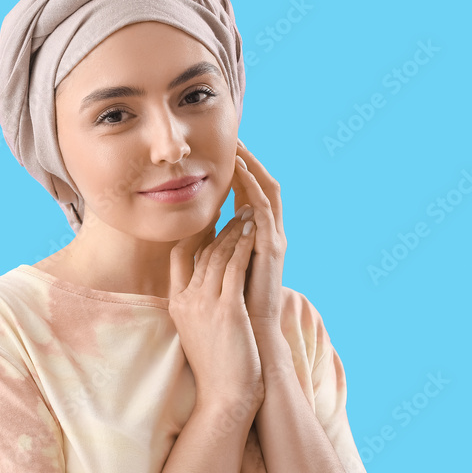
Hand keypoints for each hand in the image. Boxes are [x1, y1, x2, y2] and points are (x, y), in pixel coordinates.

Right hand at [169, 204, 263, 412]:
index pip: (179, 259)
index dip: (193, 235)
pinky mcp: (226, 309)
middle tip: (232, 207)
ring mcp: (204, 304)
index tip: (207, 220)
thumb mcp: (198, 332)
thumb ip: (198, 307)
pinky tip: (253, 231)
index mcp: (177, 304)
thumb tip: (207, 291)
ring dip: (233, 231)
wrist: (224, 396)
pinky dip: (244, 246)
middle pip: (200, 252)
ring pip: (218, 255)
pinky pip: (234, 268)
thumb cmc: (217, 368)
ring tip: (246, 213)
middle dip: (218, 227)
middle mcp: (186, 300)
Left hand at [230, 139, 286, 332]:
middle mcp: (268, 233)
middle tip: (235, 139)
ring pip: (267, 193)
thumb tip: (197, 229)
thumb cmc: (231, 304)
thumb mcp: (217, 266)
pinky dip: (254, 189)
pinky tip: (241, 174)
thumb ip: (214, 245)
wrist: (249, 333)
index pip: (249, 195)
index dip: (239, 172)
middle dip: (249, 162)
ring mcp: (273, 239)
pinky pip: (265, 210)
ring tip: (238, 148)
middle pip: (262, 187)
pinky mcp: (273, 248)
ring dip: (253, 168)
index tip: (223, 151)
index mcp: (255, 236)